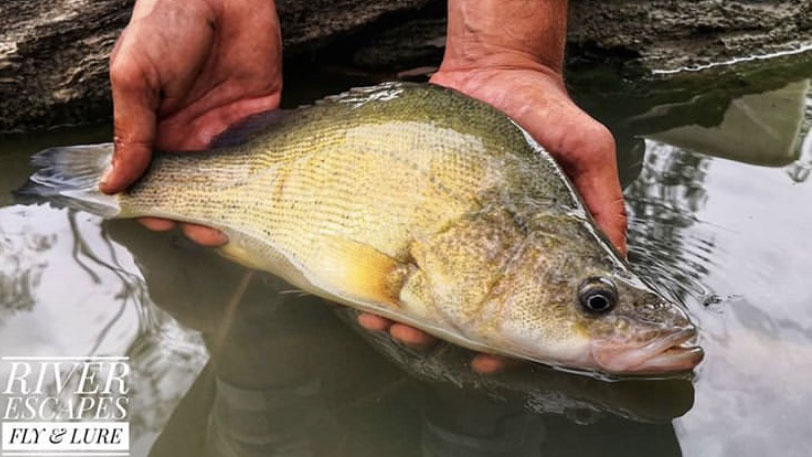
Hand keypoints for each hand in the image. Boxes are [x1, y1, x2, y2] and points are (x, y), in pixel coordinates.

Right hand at [102, 0, 282, 245]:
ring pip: (229, 181)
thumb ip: (130, 130)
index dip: (155, 204)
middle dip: (197, 214)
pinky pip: (263, 155)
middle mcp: (190, 135)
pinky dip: (265, 177)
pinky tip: (267, 200)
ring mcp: (225, 129)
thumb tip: (113, 183)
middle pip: (194, 189)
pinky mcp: (259, 117)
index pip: (153, 180)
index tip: (162, 222)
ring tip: (238, 226)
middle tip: (207, 233)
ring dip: (232, 205)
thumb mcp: (135, 77)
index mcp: (154, 129)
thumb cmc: (165, 24)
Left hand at [358, 0, 627, 373]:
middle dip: (443, 333)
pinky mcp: (427, 211)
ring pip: (429, 288)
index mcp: (540, 251)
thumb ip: (603, 201)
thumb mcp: (590, 150)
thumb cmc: (550, 112)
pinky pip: (401, 249)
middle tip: (419, 340)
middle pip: (468, 308)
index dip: (511, 345)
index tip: (490, 361)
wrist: (498, 71)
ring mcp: (458, 232)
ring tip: (387, 323)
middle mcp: (497, 249)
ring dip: (407, 313)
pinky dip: (384, 276)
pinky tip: (367, 293)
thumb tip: (620, 257)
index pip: (527, 310)